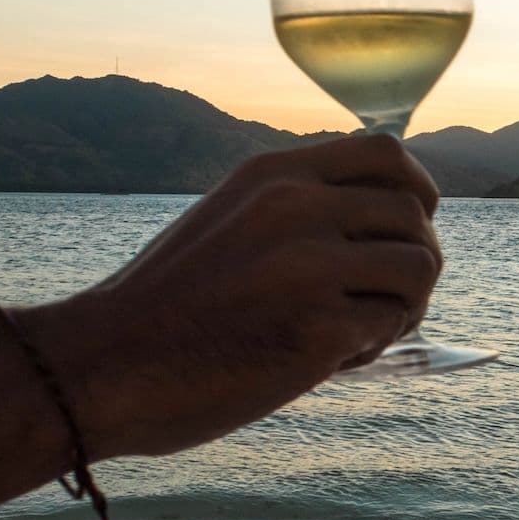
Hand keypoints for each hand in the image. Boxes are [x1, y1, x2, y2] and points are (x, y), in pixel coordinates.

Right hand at [20, 134, 441, 458]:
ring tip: (361, 331)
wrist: (100, 365)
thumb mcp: (228, 218)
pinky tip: (333, 361)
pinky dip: (373, 347)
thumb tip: (383, 212)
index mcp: (273, 175)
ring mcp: (308, 267)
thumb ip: (294, 205)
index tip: (414, 223)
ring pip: (418, 268)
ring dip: (405, 306)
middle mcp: (296, 209)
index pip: (386, 153)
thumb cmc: (165, 304)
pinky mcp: (317, 331)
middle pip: (415, 216)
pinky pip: (391, 325)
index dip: (417, 190)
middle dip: (416, 261)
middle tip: (387, 301)